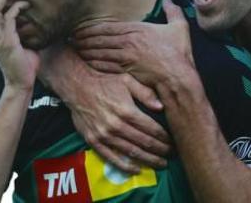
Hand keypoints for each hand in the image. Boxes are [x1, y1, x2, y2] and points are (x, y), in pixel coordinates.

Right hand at [39, 46, 171, 172]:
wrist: (77, 85)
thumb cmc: (104, 81)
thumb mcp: (127, 81)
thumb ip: (145, 93)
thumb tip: (161, 107)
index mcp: (127, 111)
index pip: (151, 128)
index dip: (164, 137)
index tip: (173, 141)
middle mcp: (116, 125)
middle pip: (144, 142)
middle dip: (160, 150)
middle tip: (170, 155)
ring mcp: (104, 135)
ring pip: (131, 152)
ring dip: (148, 160)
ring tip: (160, 164)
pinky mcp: (94, 141)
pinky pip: (111, 158)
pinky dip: (125, 166)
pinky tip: (137, 170)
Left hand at [74, 0, 194, 87]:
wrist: (178, 76)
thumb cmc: (179, 53)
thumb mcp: (179, 27)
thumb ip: (173, 11)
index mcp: (137, 29)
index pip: (107, 27)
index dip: (91, 28)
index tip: (80, 28)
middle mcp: (128, 42)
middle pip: (99, 39)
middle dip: (83, 39)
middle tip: (71, 38)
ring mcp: (125, 57)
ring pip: (99, 52)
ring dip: (85, 50)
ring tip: (75, 49)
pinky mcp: (126, 71)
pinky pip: (105, 66)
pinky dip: (94, 63)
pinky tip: (86, 62)